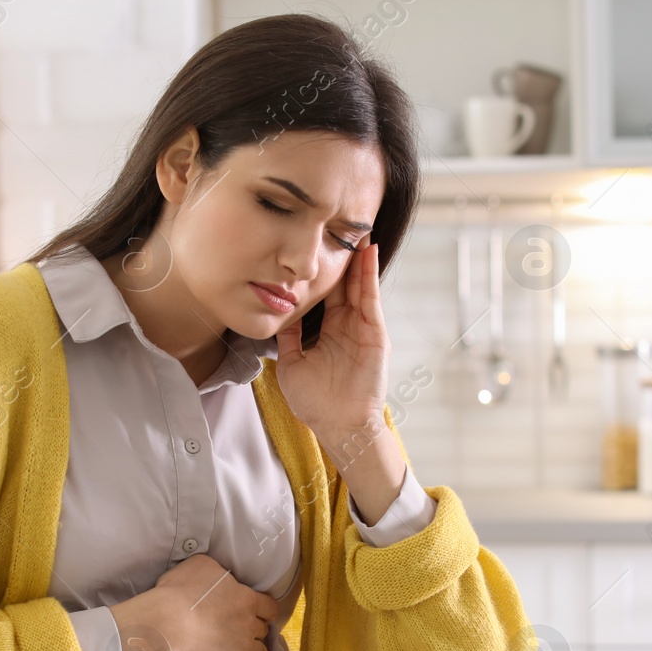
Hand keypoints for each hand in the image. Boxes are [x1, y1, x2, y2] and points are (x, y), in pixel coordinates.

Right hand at [110, 554, 277, 650]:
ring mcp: (244, 645)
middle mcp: (250, 622)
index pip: (269, 606)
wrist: (167, 623)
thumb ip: (218, 570)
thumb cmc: (180, 591)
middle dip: (256, 629)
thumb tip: (222, 575)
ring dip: (258, 650)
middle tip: (248, 630)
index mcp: (246, 598)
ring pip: (261, 650)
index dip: (265, 609)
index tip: (261, 612)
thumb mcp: (201, 565)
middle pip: (263, 628)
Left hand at [272, 239, 407, 524]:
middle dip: (341, 256)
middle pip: (343, 282)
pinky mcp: (375, 333)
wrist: (339, 425)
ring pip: (358, 284)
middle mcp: (347, 325)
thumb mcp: (292, 363)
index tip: (311, 246)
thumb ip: (287, 338)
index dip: (319, 270)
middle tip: (335, 225)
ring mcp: (363, 327)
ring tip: (355, 228)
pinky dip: (369, 275)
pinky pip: (371, 298)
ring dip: (358, 258)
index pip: (324, 292)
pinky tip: (367, 253)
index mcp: (328, 330)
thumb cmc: (316, 402)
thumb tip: (276, 313)